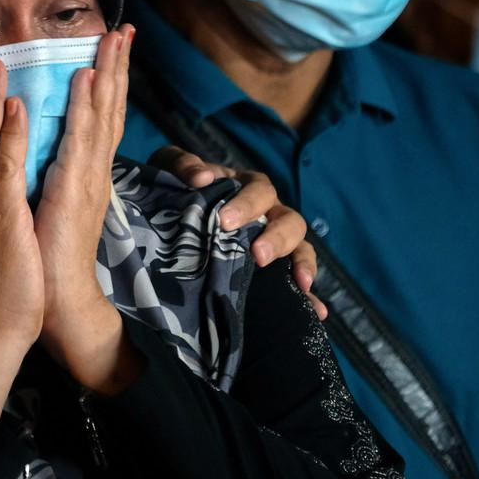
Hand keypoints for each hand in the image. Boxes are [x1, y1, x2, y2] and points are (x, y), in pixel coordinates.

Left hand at [35, 25, 143, 393]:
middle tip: (124, 27)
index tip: (111, 43)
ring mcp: (87, 178)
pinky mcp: (74, 190)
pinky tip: (87, 80)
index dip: (108, 79)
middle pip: (109, 108)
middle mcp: (91, 169)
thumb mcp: (43, 199)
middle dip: (117, 66)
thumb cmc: (44, 253)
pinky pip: (81, 141)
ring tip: (113, 38)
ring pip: (102, 116)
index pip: (100, 116)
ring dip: (108, 74)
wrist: (55, 299)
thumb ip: (42, 167)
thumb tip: (24, 137)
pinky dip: (87, 108)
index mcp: (84, 171)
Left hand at [149, 146, 326, 319]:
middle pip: (289, 220)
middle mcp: (267, 213)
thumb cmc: (173, 188)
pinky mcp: (270, 272)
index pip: (259, 190)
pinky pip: (297, 283)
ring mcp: (272, 242)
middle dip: (277, 238)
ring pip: (301, 248)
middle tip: (256, 255)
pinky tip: (316, 313)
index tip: (225, 222)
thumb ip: (182, 165)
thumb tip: (202, 177)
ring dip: (301, 264)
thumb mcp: (169, 169)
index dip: (248, 205)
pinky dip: (309, 298)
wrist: (162, 218)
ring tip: (299, 283)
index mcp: (245, 187)